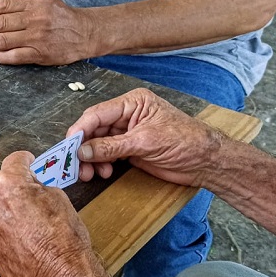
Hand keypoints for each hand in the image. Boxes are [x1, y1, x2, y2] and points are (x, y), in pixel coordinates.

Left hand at [0, 0, 97, 64]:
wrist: (85, 32)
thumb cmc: (60, 16)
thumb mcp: (44, 1)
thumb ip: (21, 5)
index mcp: (35, 2)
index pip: (3, 4)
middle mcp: (35, 18)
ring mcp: (37, 37)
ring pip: (3, 40)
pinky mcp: (40, 53)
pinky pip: (14, 56)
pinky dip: (0, 56)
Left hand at [0, 152, 102, 276]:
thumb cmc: (62, 242)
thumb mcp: (58, 198)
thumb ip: (38, 185)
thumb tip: (32, 182)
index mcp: (8, 183)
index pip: (15, 160)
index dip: (27, 162)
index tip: (29, 165)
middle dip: (14, 185)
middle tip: (32, 196)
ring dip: (4, 205)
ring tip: (26, 219)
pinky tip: (18, 234)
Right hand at [67, 88, 223, 186]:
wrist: (206, 162)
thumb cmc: (186, 142)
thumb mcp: (145, 142)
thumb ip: (111, 147)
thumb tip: (83, 151)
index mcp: (133, 103)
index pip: (96, 114)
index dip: (80, 130)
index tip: (69, 147)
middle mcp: (127, 115)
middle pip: (93, 130)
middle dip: (83, 149)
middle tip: (77, 166)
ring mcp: (127, 133)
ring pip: (97, 144)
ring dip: (90, 159)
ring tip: (91, 173)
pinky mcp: (129, 149)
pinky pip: (106, 155)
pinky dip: (100, 164)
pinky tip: (103, 172)